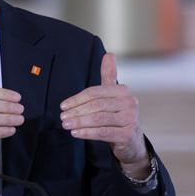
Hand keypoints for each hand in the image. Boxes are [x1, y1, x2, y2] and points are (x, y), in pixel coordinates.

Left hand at [60, 53, 149, 173]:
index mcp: (124, 91)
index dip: (77, 99)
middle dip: (77, 111)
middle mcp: (129, 103)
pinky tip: (76, 133)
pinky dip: (87, 133)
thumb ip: (109, 76)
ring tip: (66, 125)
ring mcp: (130, 119)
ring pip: (99, 119)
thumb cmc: (118, 116)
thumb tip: (109, 54)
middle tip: (62, 117)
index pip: (95, 92)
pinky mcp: (127, 135)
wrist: (131, 141)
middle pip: (96, 105)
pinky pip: (103, 132)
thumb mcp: (113, 95)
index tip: (63, 106)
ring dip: (79, 122)